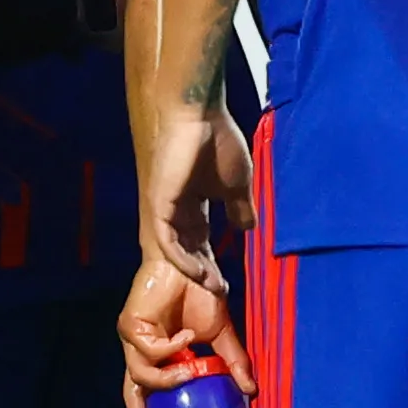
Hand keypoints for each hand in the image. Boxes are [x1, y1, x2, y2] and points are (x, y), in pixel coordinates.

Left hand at [117, 257, 249, 407]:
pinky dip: (171, 348)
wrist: (188, 258)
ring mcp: (134, 339)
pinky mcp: (130, 325)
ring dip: (170, 378)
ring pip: (143, 376)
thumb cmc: (199, 292)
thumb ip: (231, 361)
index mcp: (159, 356)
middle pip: (132, 392)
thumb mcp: (220, 334)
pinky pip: (149, 351)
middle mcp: (142, 352)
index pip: (145, 394)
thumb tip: (252, 390)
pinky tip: (187, 336)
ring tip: (194, 369)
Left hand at [135, 97, 251, 285]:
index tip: (228, 284)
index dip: (212, 265)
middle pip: (185, 253)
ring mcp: (164, 210)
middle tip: (219, 294)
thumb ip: (241, 208)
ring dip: (192, 272)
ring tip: (211, 287)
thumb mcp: (236, 184)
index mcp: (192, 207)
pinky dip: (181, 259)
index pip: (199, 245)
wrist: (198, 113)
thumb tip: (248, 229)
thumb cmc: (217, 141)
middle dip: (201, 275)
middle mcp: (175, 212)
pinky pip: (167, 241)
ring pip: (173, 251)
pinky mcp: (158, 204)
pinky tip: (199, 271)